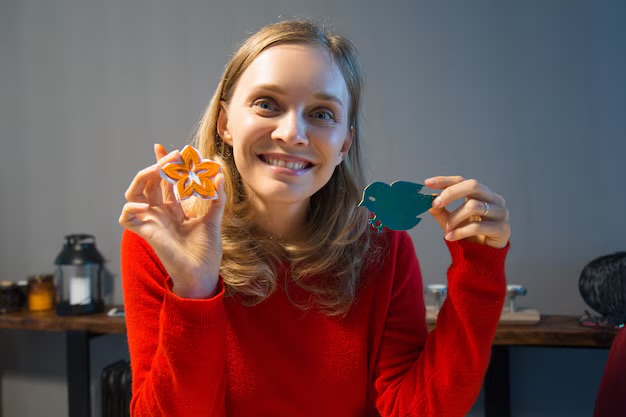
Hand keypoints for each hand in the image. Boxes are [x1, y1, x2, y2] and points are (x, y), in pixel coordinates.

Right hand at [119, 144, 225, 297]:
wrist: (202, 274)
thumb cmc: (207, 251)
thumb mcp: (214, 219)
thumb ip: (216, 197)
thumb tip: (218, 172)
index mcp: (173, 210)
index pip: (164, 181)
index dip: (162, 164)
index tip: (167, 147)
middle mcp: (160, 213)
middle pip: (150, 182)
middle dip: (159, 166)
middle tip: (174, 156)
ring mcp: (151, 222)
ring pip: (134, 193)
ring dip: (144, 178)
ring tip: (159, 169)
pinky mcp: (145, 233)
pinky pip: (126, 217)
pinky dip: (130, 208)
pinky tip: (146, 205)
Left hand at [425, 176, 509, 247]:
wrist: (483, 256)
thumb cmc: (469, 234)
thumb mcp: (450, 220)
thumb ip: (440, 210)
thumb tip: (427, 200)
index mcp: (481, 193)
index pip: (462, 180)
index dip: (445, 180)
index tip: (428, 183)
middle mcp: (493, 199)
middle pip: (473, 185)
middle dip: (451, 193)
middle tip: (435, 204)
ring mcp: (500, 212)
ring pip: (474, 206)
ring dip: (454, 218)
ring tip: (447, 229)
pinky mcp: (502, 228)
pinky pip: (477, 226)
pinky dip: (460, 232)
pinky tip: (450, 237)